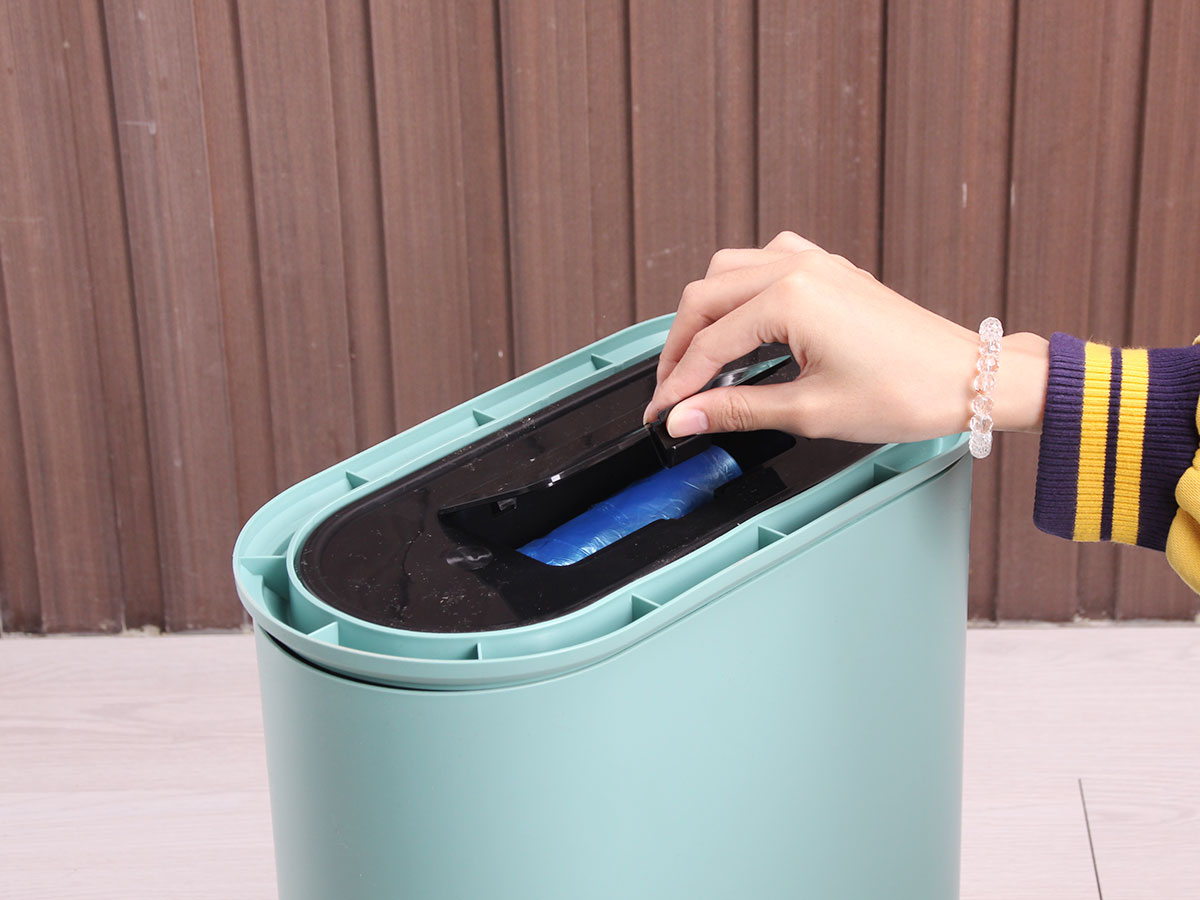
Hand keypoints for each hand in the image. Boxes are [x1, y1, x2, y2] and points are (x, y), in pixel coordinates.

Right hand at [643, 232, 1048, 443]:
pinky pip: (766, 262)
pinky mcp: (831, 269)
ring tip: (699, 359)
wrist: (969, 379)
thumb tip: (686, 418)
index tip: (662, 412)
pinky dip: (741, 291)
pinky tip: (743, 321)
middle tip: (672, 391)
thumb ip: (737, 410)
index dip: (678, 383)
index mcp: (790, 298)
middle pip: (706, 296)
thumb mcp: (810, 412)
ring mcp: (816, 262)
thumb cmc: (907, 392)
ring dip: (706, 314)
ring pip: (729, 271)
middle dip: (680, 347)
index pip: (710, 342)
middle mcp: (798, 267)